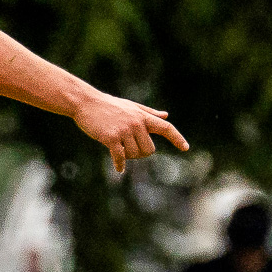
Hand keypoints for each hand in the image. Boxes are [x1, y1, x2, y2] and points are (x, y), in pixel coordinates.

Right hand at [72, 92, 189, 172]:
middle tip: (128, 148)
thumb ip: (149, 113)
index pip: (166, 127)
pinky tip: (119, 169)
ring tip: (118, 147)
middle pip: (149, 150)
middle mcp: (137, 123)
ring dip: (127, 156)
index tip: (186, 148)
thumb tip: (166, 115)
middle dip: (140, 153)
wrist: (85, 102)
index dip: (177, 138)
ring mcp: (124, 131)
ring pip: (135, 154)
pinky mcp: (112, 138)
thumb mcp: (131, 106)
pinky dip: (120, 164)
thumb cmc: (109, 105)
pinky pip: (120, 157)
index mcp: (143, 116)